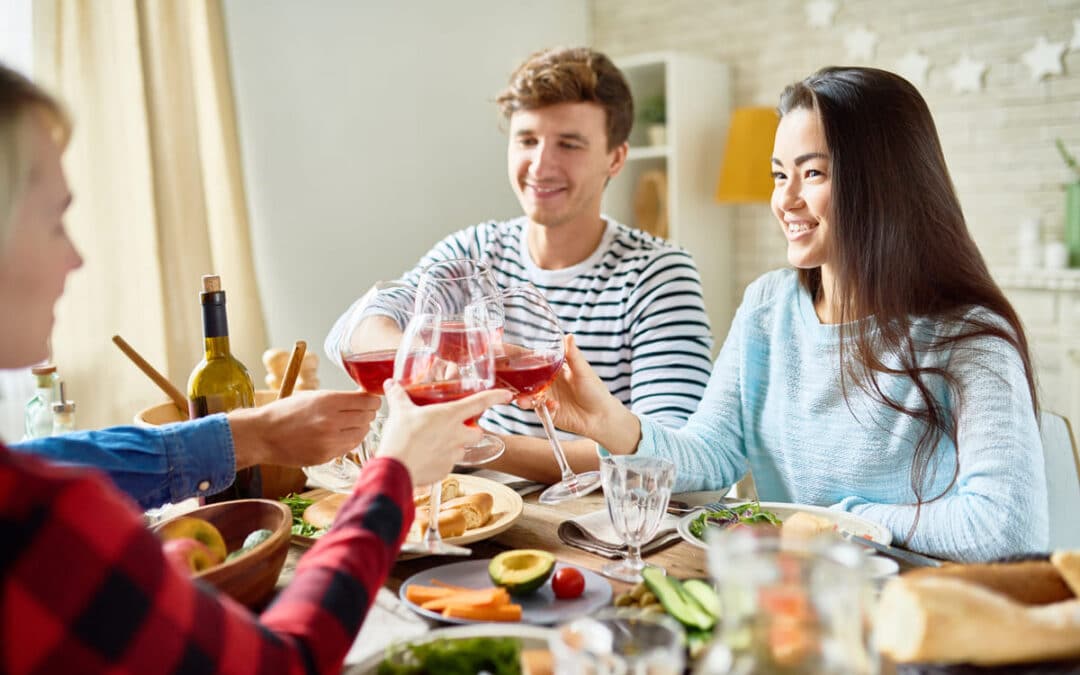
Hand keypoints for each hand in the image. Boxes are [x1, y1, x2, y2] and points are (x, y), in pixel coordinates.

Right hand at [227, 390, 379, 467]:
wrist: (262, 435)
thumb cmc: (285, 412)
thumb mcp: (312, 396)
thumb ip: (338, 398)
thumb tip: (363, 397)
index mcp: (328, 401)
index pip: (367, 401)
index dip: (373, 400)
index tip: (372, 400)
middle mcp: (331, 421)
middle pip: (367, 417)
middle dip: (368, 413)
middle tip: (362, 412)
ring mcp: (329, 441)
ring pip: (361, 434)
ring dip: (360, 428)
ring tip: (350, 424)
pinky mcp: (326, 456)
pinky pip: (349, 447)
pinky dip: (349, 441)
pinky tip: (339, 436)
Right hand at [377, 380, 511, 485]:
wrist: (395, 469)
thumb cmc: (400, 438)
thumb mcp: (399, 411)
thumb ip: (398, 396)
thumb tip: (391, 384)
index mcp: (450, 416)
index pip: (479, 402)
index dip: (496, 397)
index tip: (507, 395)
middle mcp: (457, 435)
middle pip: (476, 432)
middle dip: (471, 429)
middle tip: (455, 426)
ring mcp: (453, 455)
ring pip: (463, 449)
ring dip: (455, 445)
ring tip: (435, 443)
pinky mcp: (445, 471)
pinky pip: (449, 464)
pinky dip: (441, 460)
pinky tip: (426, 457)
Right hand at [516, 335, 622, 439]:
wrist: (602, 416)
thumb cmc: (595, 390)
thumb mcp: (583, 371)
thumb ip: (573, 356)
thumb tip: (569, 336)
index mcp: (552, 370)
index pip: (533, 362)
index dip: (520, 358)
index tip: (507, 353)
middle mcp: (546, 384)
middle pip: (525, 381)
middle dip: (516, 382)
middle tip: (509, 382)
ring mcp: (546, 399)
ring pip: (528, 397)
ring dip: (524, 399)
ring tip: (522, 401)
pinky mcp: (549, 413)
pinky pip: (540, 411)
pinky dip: (544, 408)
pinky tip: (554, 406)